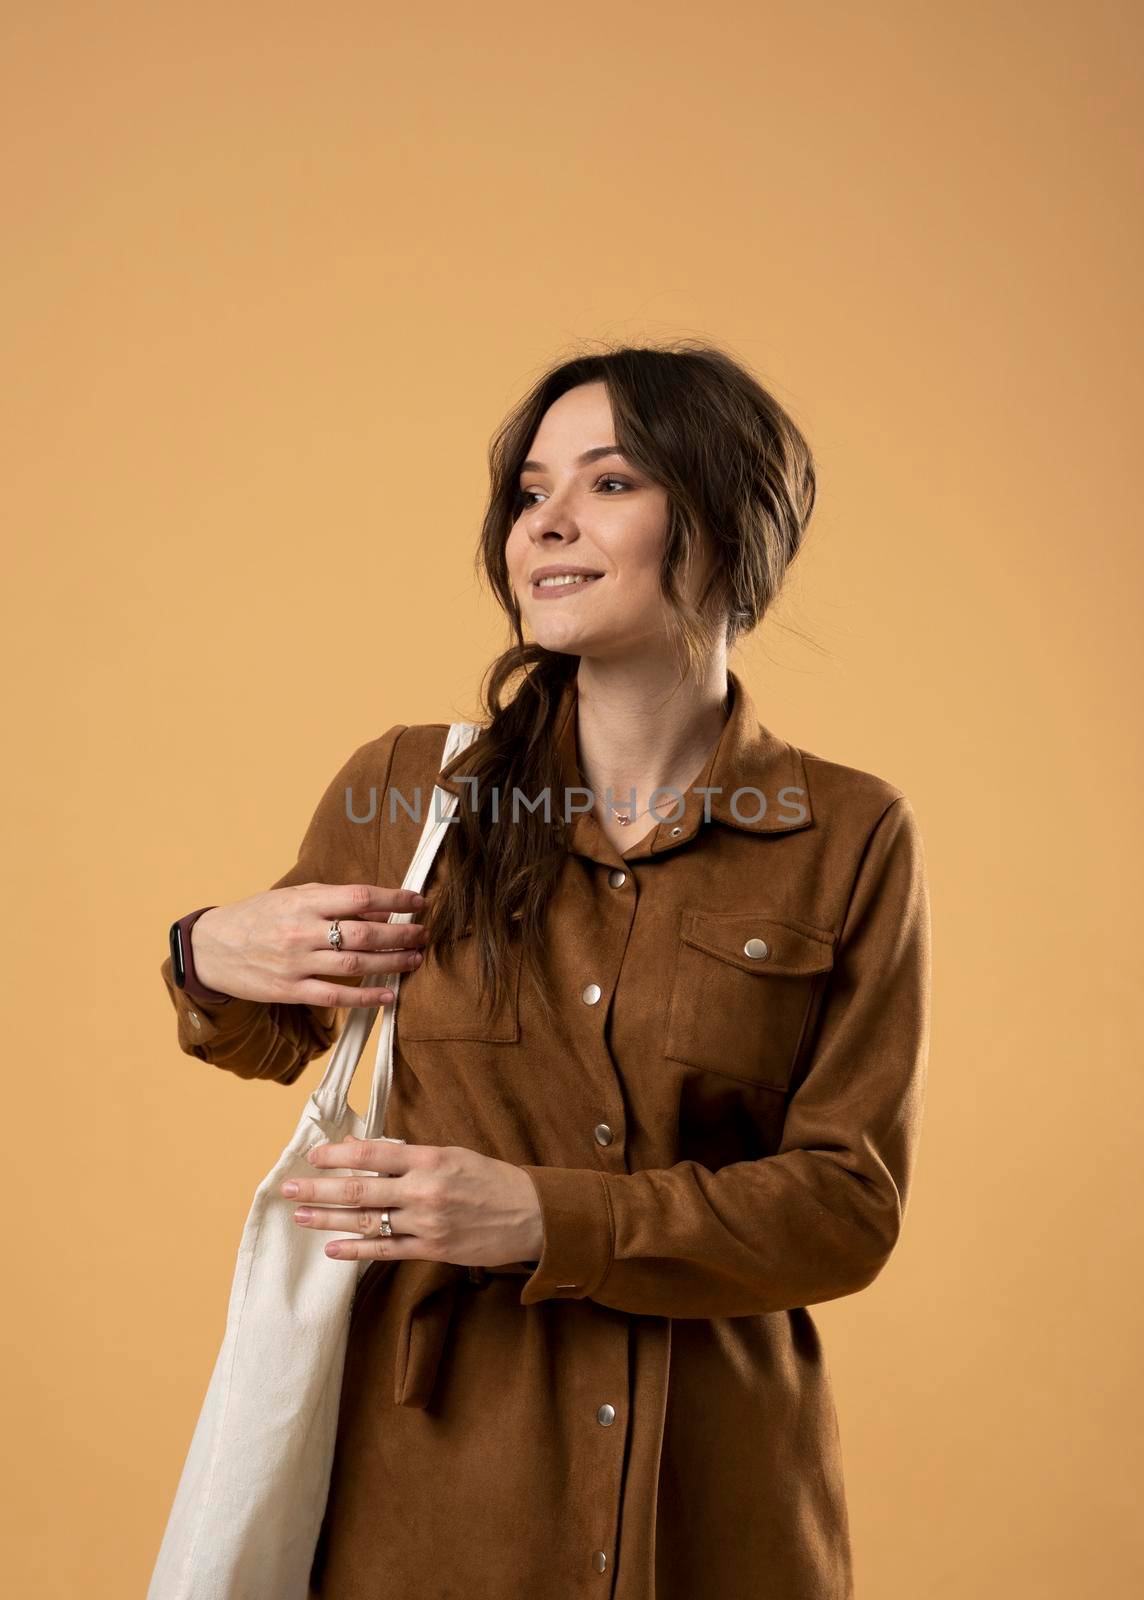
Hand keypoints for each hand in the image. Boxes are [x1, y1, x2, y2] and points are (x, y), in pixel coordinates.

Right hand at [190, 883, 430, 1006]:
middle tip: (423, 934)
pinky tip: (388, 994)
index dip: (394, 899)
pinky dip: (365, 997)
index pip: (360, 897)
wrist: (211, 948)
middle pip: (364, 933)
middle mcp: (302, 931)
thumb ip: (333, 901)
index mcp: (304, 901)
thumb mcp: (293, 897)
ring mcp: (296, 963)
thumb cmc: (258, 917)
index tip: (418, 902)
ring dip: (391, 962)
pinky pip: (335, 996)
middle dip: (401, 934)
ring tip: (414, 959)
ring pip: (355, 964)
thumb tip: (379, 909)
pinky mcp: (290, 990)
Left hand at [279, 1136, 545, 1265]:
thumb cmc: (490, 1179)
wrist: (530, 1215)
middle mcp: (424, 1189)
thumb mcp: (452, 1154)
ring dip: (329, 1218)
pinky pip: (386, 1250)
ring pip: (367, 1221)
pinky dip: (356, 1251)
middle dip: (320, 1187)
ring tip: (301, 1216)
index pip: (373, 1153)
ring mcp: (426, 1222)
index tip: (314, 1155)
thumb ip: (408, 1154)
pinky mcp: (432, 1249)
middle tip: (289, 1187)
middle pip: (360, 1188)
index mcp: (430, 1158)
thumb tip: (363, 1147)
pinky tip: (332, 1249)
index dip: (339, 1154)